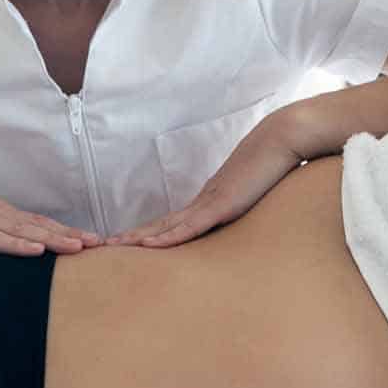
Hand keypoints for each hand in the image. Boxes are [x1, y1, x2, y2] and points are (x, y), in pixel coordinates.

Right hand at [0, 177, 99, 255]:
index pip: (33, 221)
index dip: (61, 230)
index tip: (87, 240)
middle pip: (36, 224)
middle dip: (68, 235)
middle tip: (99, 244)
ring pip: (22, 231)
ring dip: (52, 240)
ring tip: (79, 248)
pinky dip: (16, 245)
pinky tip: (36, 252)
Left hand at [108, 112, 305, 248]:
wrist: (281, 140)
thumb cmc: (274, 164)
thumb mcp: (258, 191)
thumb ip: (247, 202)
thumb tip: (246, 211)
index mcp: (210, 200)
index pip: (174, 221)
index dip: (152, 233)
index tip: (132, 243)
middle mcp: (203, 201)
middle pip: (161, 224)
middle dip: (134, 237)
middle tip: (106, 247)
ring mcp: (209, 203)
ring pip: (166, 226)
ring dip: (138, 239)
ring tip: (113, 247)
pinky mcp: (219, 206)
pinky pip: (188, 227)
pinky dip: (166, 239)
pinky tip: (146, 246)